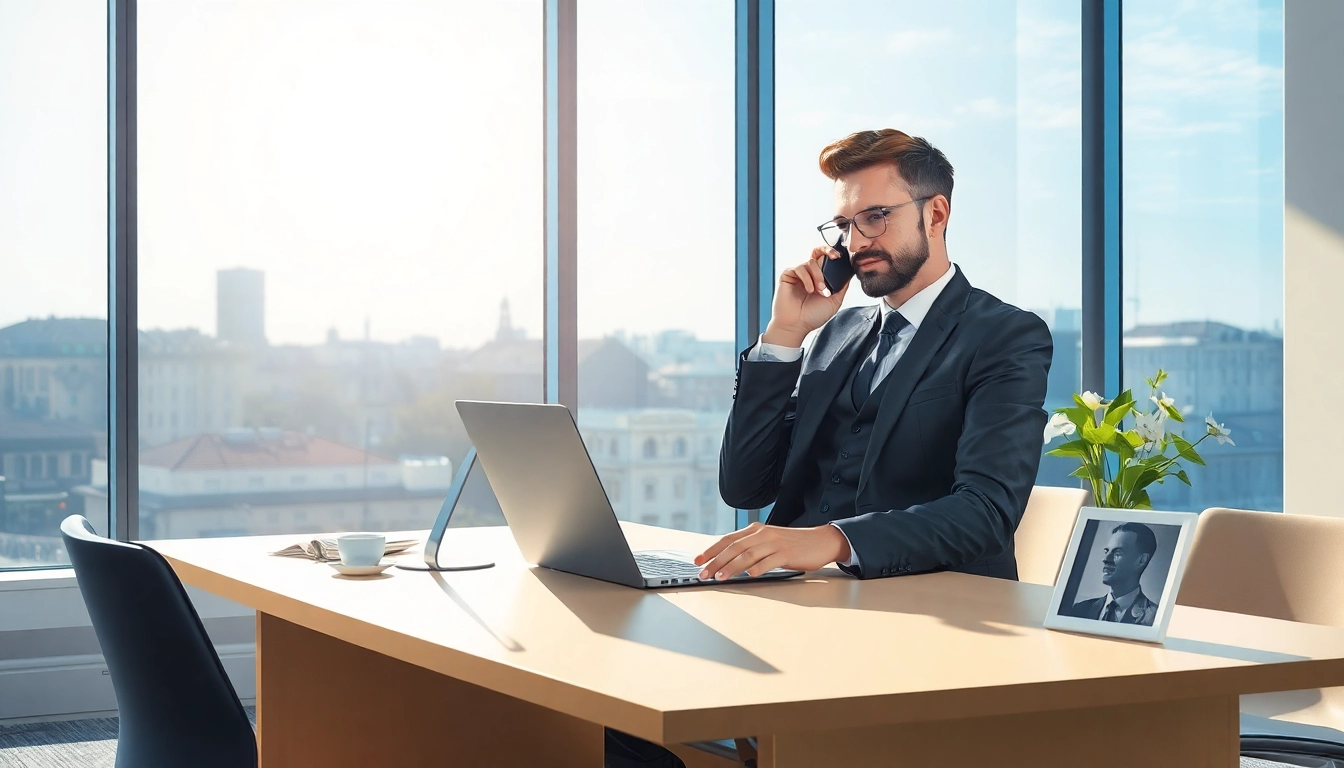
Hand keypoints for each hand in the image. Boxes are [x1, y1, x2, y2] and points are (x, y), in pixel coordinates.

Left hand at [694, 522, 850, 580]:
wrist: (820, 541)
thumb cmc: (792, 544)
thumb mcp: (768, 541)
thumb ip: (750, 547)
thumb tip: (726, 560)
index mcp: (756, 530)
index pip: (728, 539)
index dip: (711, 550)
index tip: (698, 560)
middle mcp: (763, 534)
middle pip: (734, 547)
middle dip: (716, 561)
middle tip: (703, 573)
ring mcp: (774, 543)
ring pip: (747, 554)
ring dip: (731, 566)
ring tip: (720, 576)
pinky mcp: (786, 554)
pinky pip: (769, 561)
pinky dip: (757, 568)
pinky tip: (749, 575)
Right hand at [762, 247, 850, 347]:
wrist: (797, 326)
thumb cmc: (812, 316)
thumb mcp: (834, 301)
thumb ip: (842, 287)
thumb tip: (849, 273)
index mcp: (820, 278)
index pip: (826, 260)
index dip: (833, 255)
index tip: (840, 257)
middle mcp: (809, 274)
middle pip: (817, 251)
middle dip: (827, 250)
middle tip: (835, 256)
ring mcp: (798, 274)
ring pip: (811, 262)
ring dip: (818, 276)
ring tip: (820, 290)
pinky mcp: (788, 275)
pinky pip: (800, 268)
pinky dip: (807, 279)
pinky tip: (809, 290)